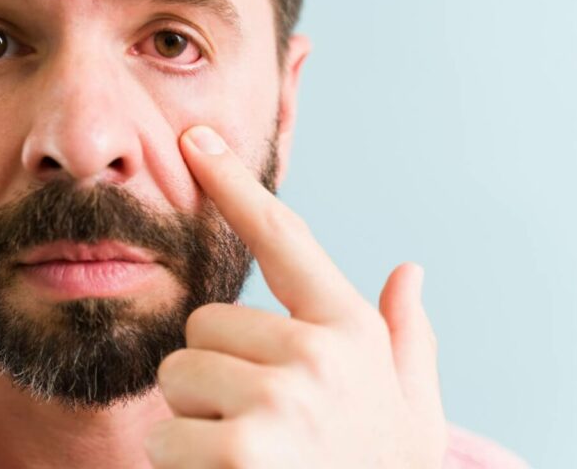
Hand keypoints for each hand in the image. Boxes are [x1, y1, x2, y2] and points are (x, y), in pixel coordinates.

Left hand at [144, 125, 447, 467]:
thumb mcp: (409, 412)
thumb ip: (408, 340)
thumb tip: (411, 271)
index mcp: (352, 332)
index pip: (283, 237)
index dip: (233, 183)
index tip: (194, 141)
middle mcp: (319, 353)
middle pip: (203, 327)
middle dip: (214, 376)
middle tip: (259, 427)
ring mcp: (281, 399)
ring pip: (176, 378)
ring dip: (195, 423)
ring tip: (247, 459)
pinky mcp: (240, 447)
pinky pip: (164, 433)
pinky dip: (181, 466)